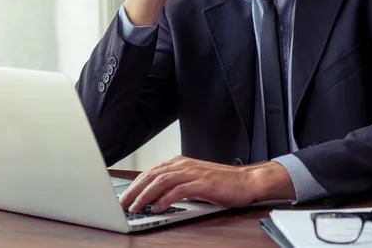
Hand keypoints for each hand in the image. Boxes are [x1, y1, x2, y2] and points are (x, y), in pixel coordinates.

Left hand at [118, 156, 294, 213]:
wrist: (247, 181)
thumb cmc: (223, 183)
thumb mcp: (195, 181)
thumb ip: (177, 185)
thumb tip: (156, 197)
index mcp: (181, 163)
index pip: (152, 171)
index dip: (136, 184)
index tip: (125, 196)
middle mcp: (184, 165)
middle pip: (153, 175)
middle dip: (135, 190)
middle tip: (123, 203)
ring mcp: (193, 173)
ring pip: (162, 181)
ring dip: (146, 195)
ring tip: (135, 207)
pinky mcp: (203, 183)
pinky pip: (179, 190)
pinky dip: (165, 199)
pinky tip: (157, 207)